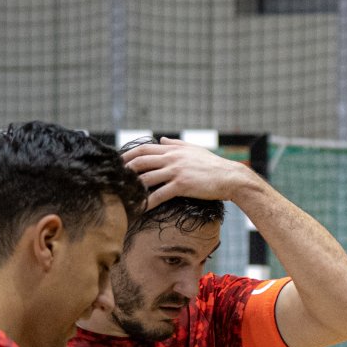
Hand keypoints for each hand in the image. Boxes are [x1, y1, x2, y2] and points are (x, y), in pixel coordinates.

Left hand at [122, 137, 264, 208]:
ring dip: (133, 188)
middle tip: (115, 180)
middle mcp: (172, 158)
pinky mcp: (182, 185)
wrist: (230, 177)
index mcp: (173, 149)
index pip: (144, 149)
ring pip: (146, 178)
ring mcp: (176, 171)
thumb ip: (176, 143)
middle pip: (140, 161)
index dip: (128, 155)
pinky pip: (159, 194)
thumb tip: (161, 138)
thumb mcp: (194, 149)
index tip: (118, 163)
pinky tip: (141, 209)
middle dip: (125, 170)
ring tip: (124, 196)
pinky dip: (148, 202)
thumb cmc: (214, 165)